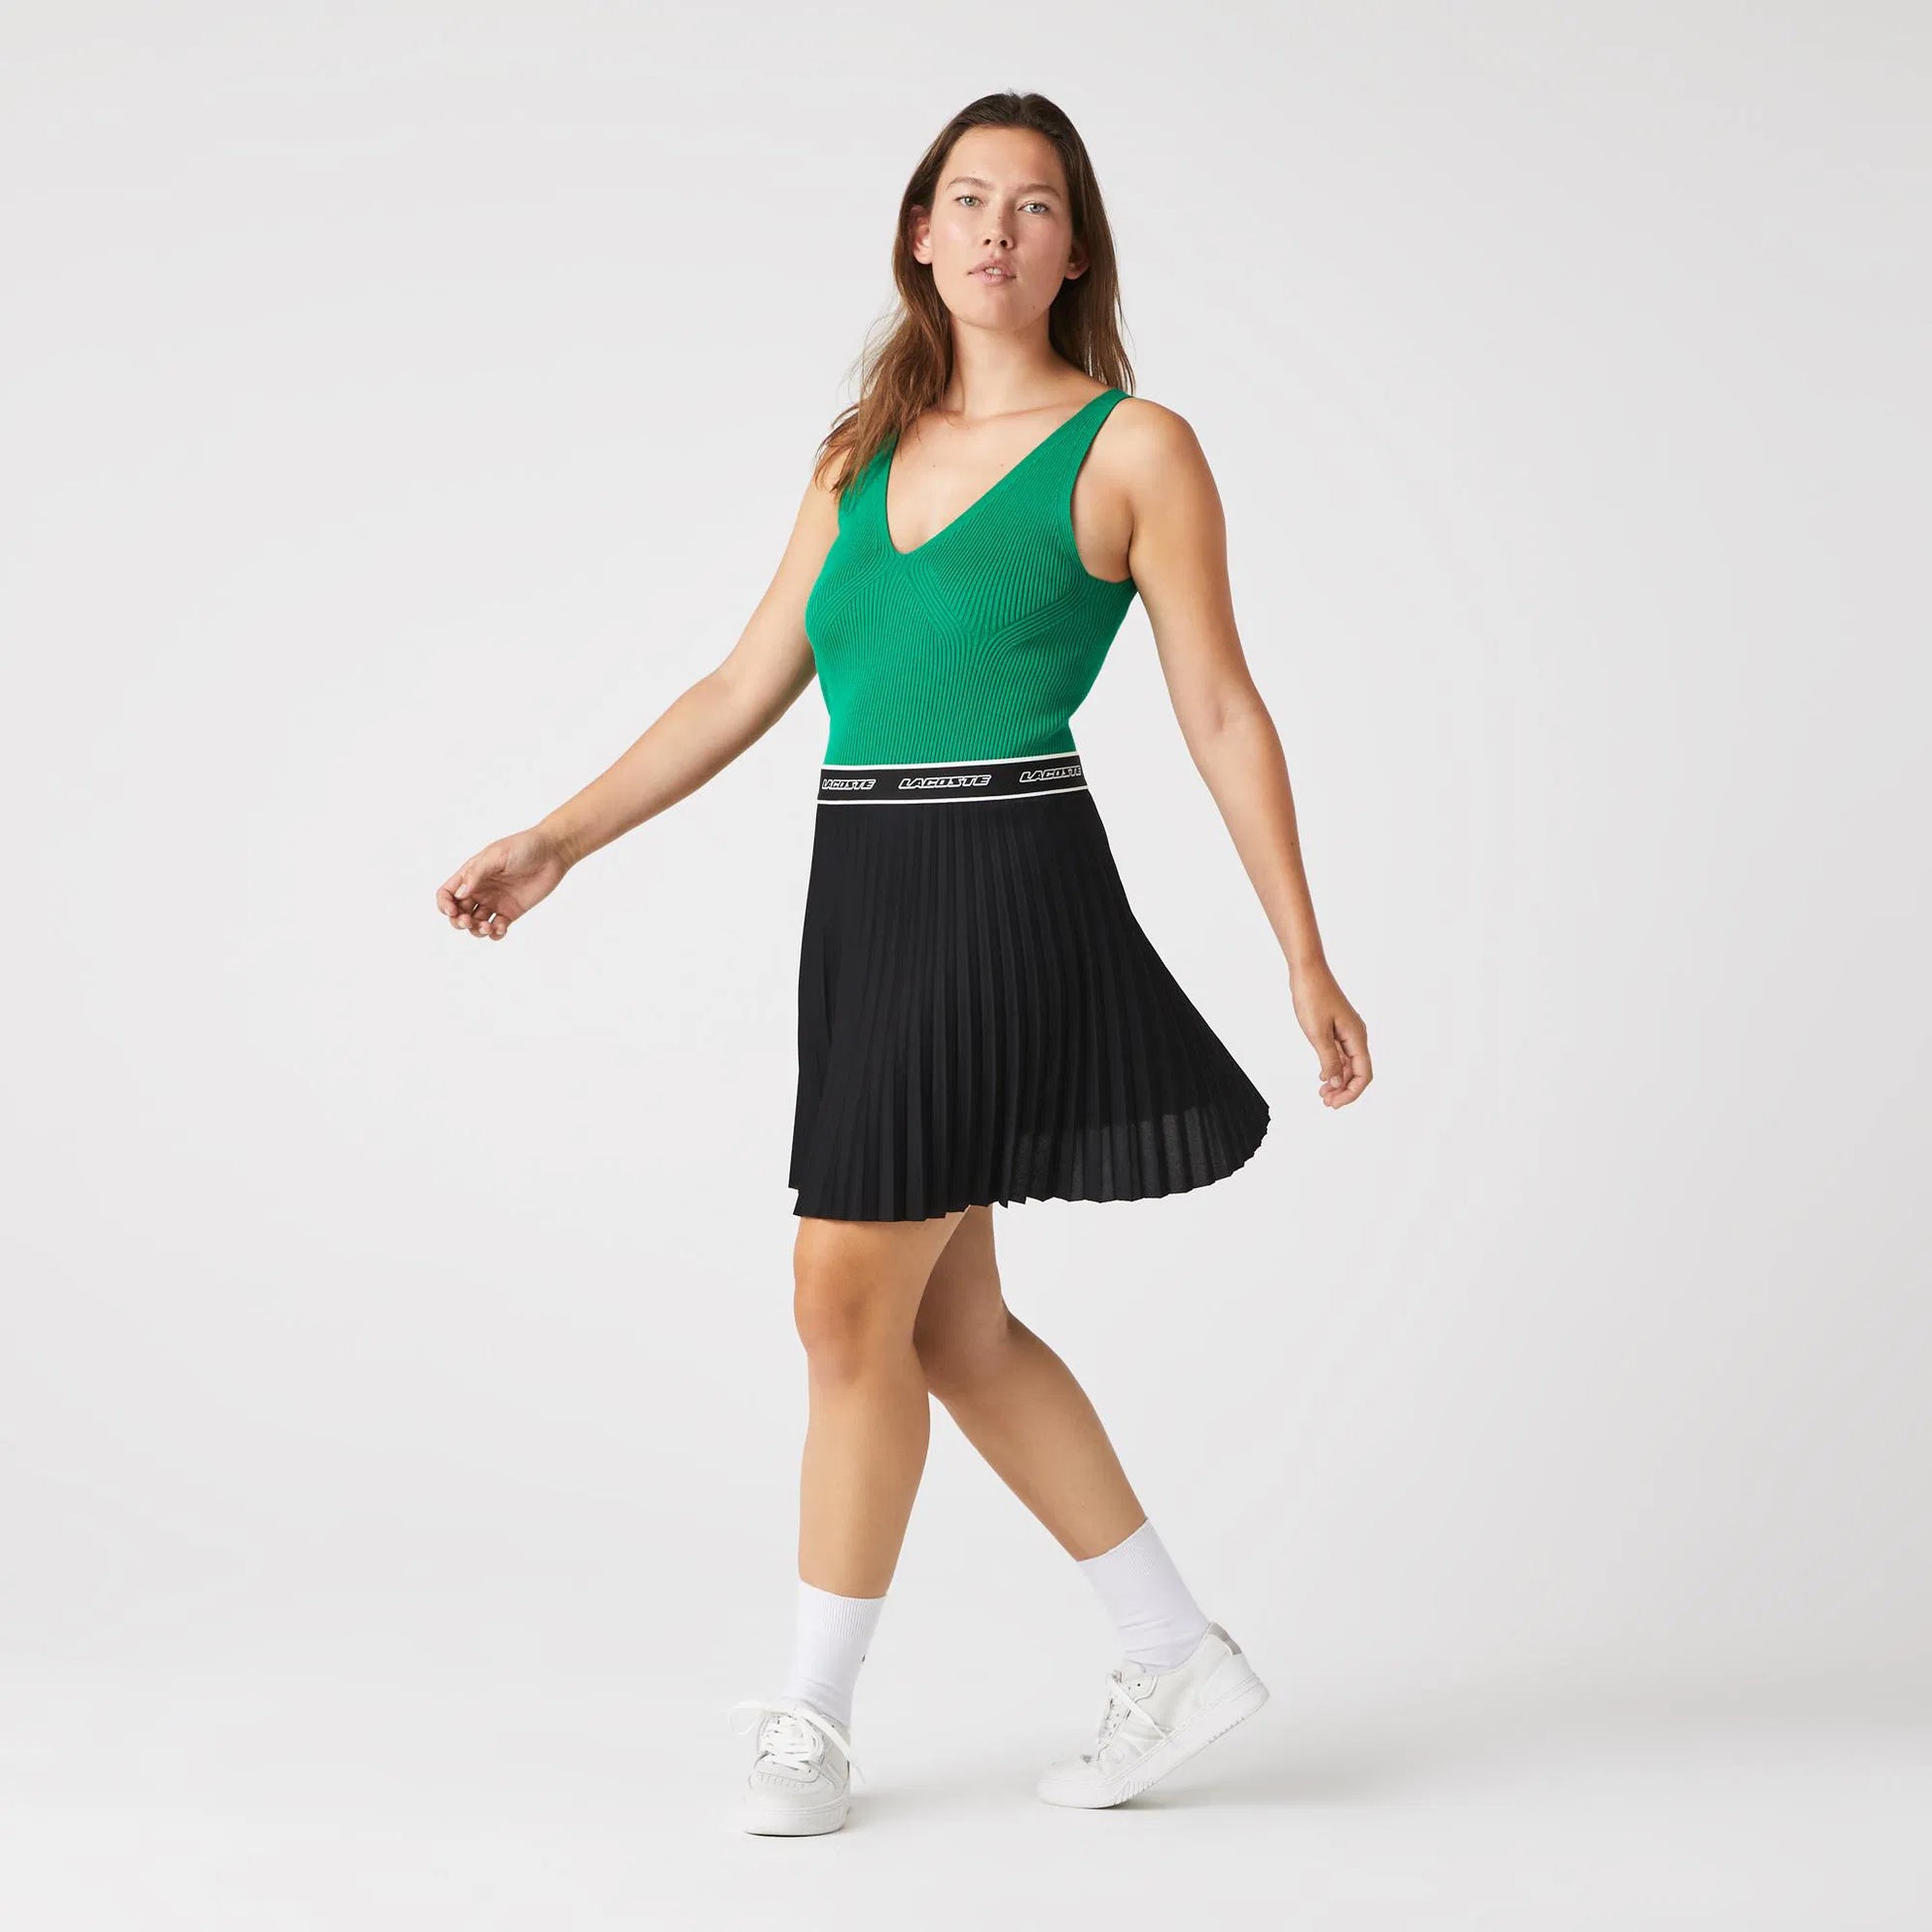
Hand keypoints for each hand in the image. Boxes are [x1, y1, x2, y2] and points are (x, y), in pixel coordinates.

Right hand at [434, 827, 571, 939]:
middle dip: (459, 922)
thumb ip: (477, 874)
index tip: (453, 911)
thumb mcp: (496, 856)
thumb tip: (460, 894)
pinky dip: (495, 933)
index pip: (447, 894)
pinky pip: (497, 928)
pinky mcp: (512, 911)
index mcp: (471, 875)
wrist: (552, 852)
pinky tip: (501, 928)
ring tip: (486, 927)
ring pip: (476, 924)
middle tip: (469, 921)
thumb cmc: (523, 847)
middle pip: (458, 913)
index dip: (444, 905)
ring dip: (476, 931)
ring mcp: (495, 902)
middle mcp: (480, 890)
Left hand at [1291, 964, 1371, 1107]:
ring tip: (1323, 1094)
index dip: (1352, 1092)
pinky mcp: (1337, 1028)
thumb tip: (1336, 1083)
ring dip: (1338, 1081)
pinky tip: (1323, 1077)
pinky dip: (1333, 1067)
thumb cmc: (1312, 997)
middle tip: (1326, 1102)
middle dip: (1344, 1090)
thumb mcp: (1317, 1033)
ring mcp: (1347, 1032)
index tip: (1334, 1103)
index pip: (1364, 1074)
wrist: (1307, 971)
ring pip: (1348, 1064)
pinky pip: (1341, 1054)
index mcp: (1356, 1037)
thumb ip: (1328, 1060)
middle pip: (1358, 1071)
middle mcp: (1356, 1035)